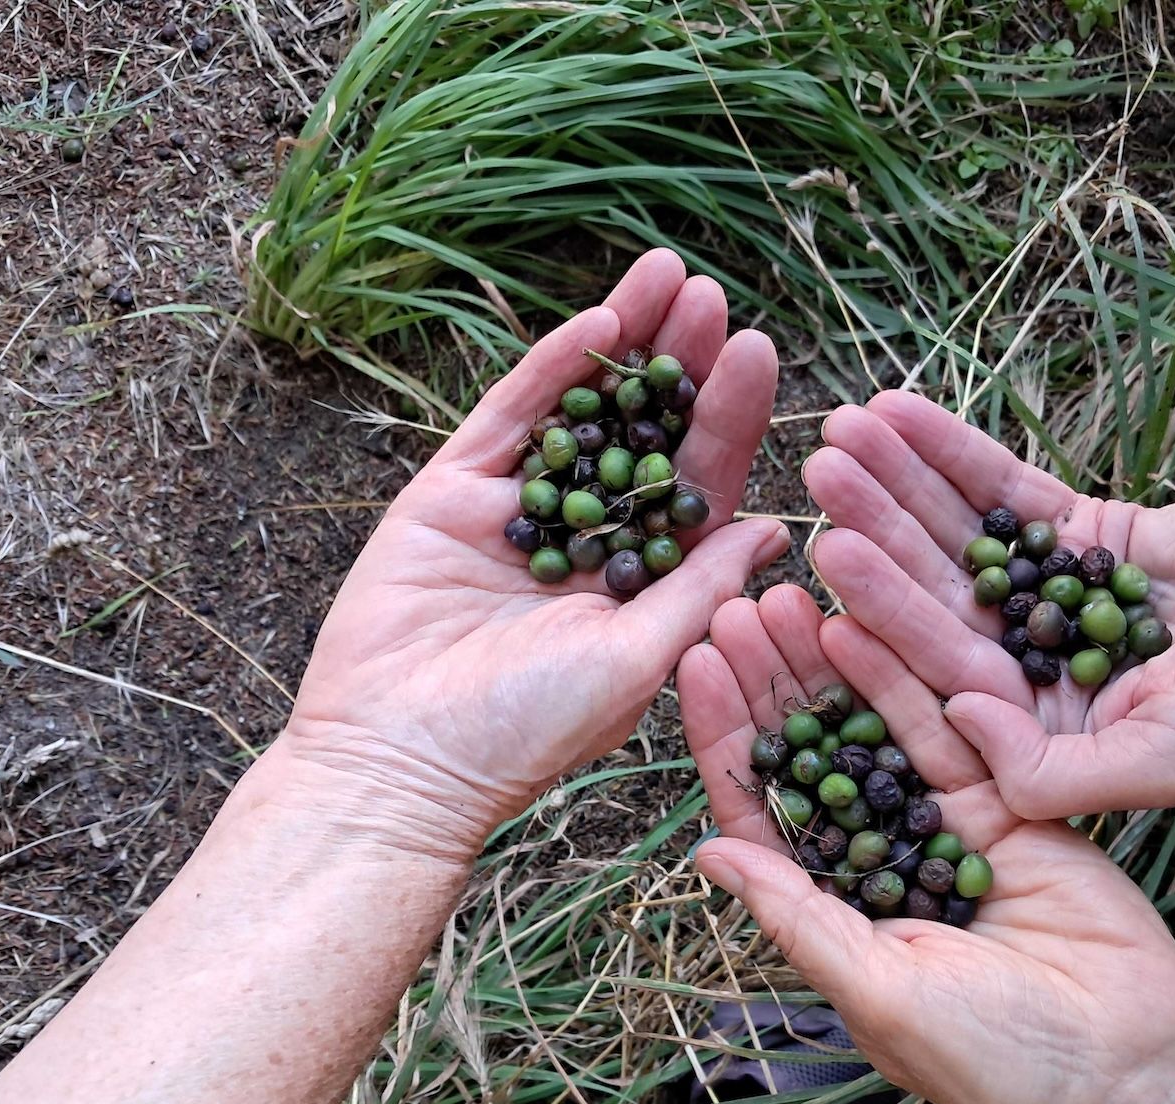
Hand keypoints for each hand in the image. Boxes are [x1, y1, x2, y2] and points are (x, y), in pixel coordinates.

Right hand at [274, 251, 786, 858]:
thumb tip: (775, 528)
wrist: (399, 758)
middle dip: (679, 363)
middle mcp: (586, 541)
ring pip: (583, 411)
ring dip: (624, 345)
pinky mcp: (452, 495)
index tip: (759, 350)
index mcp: (640, 585)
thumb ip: (698, 588)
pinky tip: (598, 320)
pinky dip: (551, 370)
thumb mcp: (633, 659)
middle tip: (713, 293)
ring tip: (666, 274)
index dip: (727, 418)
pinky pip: (512, 420)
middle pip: (644, 433)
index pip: (697, 485)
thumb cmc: (525, 733)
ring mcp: (519, 514)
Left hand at [677, 585, 1174, 1103]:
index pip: (762, 814)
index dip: (728, 741)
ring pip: (873, 731)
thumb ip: (801, 918)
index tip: (698, 667)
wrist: (1130, 1069)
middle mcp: (878, 864)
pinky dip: (909, 681)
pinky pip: (949, 733)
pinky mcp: (1007, 807)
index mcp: (833, 916)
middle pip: (811, 758)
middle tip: (739, 610)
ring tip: (791, 597)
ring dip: (831, 667)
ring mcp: (942, 830)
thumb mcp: (882, 993)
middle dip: (773, 686)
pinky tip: (868, 626)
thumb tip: (707, 853)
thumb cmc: (999, 1060)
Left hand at [801, 392, 1174, 817]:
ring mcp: (1046, 595)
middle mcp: (1026, 665)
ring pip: (956, 534)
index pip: (943, 670)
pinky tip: (898, 409)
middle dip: (876, 532)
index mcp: (1033, 731)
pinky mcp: (1078, 532)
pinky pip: (1003, 487)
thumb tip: (956, 724)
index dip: (884, 616)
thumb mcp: (1162, 763)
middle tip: (815, 476)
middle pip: (934, 593)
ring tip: (840, 427)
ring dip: (898, 480)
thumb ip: (1053, 768)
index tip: (828, 564)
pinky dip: (953, 448)